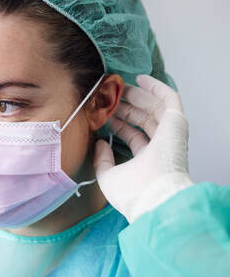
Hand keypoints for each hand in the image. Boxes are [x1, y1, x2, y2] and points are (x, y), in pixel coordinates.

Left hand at [94, 75, 192, 222]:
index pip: (132, 136)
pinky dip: (157, 88)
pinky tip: (141, 79)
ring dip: (137, 97)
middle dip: (125, 108)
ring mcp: (170, 135)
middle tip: (109, 98)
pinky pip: (170, 100)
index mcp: (147, 160)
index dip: (118, 123)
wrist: (154, 197)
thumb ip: (102, 160)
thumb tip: (99, 142)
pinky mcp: (176, 124)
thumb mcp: (108, 177)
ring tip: (119, 88)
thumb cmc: (132, 192)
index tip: (102, 113)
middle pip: (142, 120)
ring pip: (154, 109)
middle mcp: (160, 146)